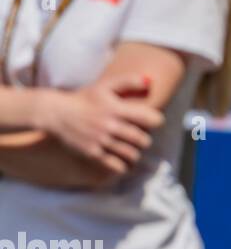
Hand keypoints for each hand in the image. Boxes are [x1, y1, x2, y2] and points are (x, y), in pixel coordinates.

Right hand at [32, 75, 163, 177]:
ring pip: (131, 154)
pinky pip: (115, 165)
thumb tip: (151, 81)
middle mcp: (111, 126)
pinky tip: (123, 164)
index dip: (156, 121)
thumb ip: (128, 81)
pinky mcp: (92, 153)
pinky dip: (123, 167)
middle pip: (142, 140)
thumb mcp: (105, 86)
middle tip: (142, 139)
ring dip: (136, 154)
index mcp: (117, 109)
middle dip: (146, 140)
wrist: (56, 113)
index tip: (153, 122)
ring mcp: (101, 141)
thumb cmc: (84, 98)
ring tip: (133, 151)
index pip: (150, 118)